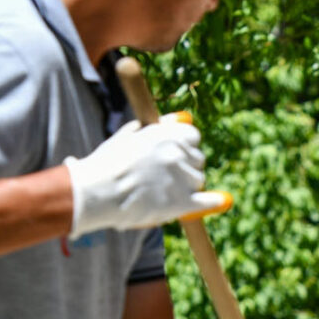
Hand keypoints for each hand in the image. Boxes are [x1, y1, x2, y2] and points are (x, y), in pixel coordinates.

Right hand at [65, 119, 216, 235]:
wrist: (96, 193)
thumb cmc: (106, 165)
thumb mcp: (128, 137)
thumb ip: (155, 127)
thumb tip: (179, 117)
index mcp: (165, 134)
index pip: (193, 136)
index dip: (186, 146)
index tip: (178, 155)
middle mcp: (177, 152)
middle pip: (198, 159)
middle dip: (187, 167)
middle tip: (166, 178)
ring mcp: (181, 177)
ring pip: (198, 180)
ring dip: (187, 187)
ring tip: (164, 193)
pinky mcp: (181, 202)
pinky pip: (205, 201)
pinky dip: (213, 202)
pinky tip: (221, 201)